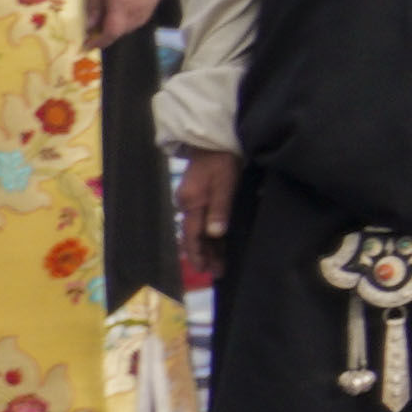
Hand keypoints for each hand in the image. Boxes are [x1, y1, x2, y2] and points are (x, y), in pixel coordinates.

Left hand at [91, 0, 167, 51]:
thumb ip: (94, 7)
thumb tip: (88, 26)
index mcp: (121, 10)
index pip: (110, 34)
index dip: (98, 42)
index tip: (87, 45)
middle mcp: (136, 14)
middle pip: (122, 31)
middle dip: (109, 33)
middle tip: (96, 30)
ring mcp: (148, 8)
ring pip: (132, 25)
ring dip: (120, 26)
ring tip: (110, 19)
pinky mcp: (155, 1)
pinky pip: (141, 17)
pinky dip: (131, 18)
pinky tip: (125, 10)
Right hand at [177, 149, 232, 286]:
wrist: (214, 139)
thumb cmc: (222, 160)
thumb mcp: (224, 183)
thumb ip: (219, 209)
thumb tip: (214, 235)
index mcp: (191, 202)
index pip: (192, 235)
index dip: (198, 254)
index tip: (205, 270)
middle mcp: (186, 204)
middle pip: (194, 235)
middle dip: (205, 254)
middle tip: (218, 272)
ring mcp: (191, 199)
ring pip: (198, 229)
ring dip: (208, 246)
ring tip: (219, 263)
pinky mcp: (199, 195)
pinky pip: (202, 220)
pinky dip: (210, 233)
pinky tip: (218, 241)